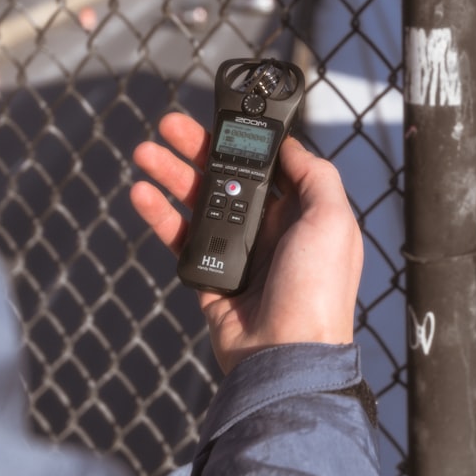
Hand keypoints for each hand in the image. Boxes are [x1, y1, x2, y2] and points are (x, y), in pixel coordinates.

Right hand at [131, 112, 362, 373]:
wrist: (285, 356)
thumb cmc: (318, 292)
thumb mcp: (333, 222)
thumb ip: (316, 176)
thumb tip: (291, 146)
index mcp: (298, 214)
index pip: (265, 166)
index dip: (242, 141)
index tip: (219, 119)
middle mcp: (266, 228)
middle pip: (224, 177)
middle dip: (196, 149)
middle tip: (168, 126)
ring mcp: (235, 251)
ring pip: (196, 202)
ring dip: (170, 175)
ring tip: (144, 153)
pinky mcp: (207, 275)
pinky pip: (179, 238)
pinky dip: (159, 215)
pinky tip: (142, 194)